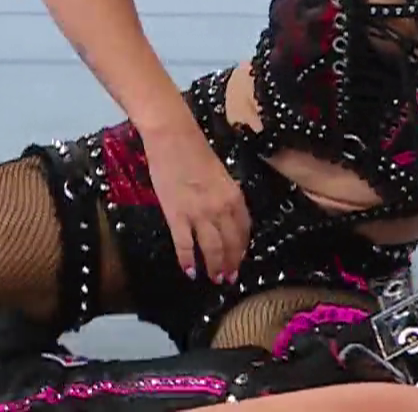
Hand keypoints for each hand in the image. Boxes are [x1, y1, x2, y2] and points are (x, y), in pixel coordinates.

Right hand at [143, 123, 250, 282]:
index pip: (244, 230)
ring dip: (214, 267)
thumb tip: (225, 217)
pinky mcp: (176, 216)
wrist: (173, 138)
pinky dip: (188, 261)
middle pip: (230, 243)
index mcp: (234, 196)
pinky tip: (190, 271)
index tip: (240, 258)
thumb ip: (225, 197)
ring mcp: (198, 214)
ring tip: (214, 279)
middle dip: (231, 263)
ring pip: (211, 249)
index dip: (242, 247)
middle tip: (229, 278)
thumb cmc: (196, 151)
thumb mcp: (221, 175)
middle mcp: (221, 208)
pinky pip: (185, 245)